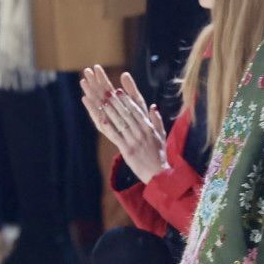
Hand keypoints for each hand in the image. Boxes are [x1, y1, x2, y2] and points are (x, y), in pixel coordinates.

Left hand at [80, 66, 169, 182]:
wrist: (159, 174)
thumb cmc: (159, 155)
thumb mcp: (161, 136)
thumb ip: (157, 120)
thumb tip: (153, 106)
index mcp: (149, 128)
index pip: (137, 110)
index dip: (127, 100)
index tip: (119, 90)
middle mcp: (142, 132)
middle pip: (128, 114)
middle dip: (117, 102)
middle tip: (107, 91)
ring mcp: (135, 141)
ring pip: (121, 123)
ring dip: (111, 111)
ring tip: (102, 102)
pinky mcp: (128, 150)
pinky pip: (117, 137)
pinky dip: (110, 128)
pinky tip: (103, 120)